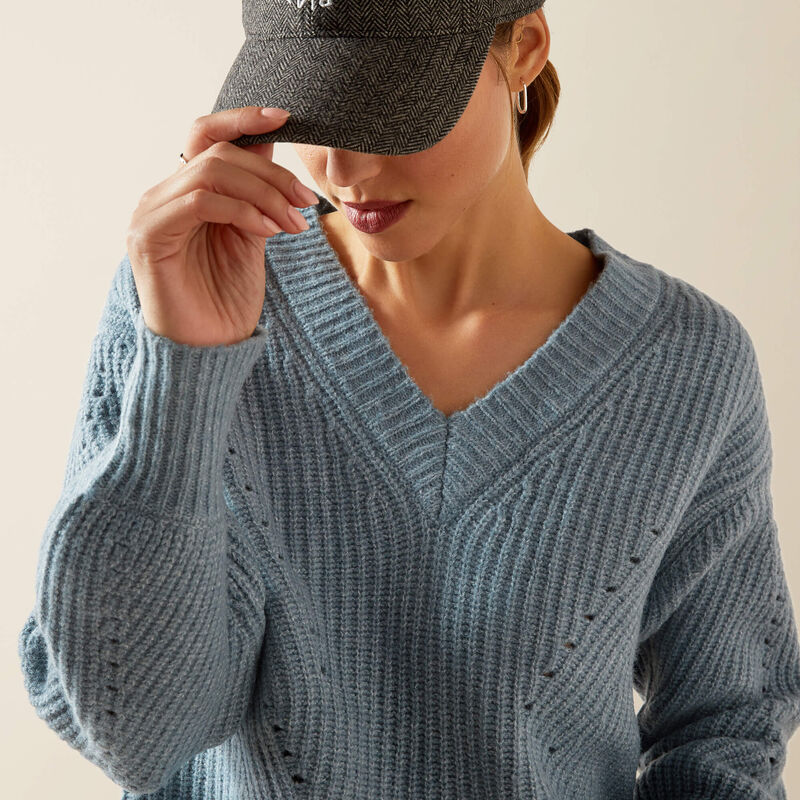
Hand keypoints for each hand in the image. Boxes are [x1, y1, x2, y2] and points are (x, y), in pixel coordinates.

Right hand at [125, 106, 317, 345]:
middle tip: (306, 201)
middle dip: (272, 173)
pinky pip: (200, 202)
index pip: (207, 136)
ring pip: (211, 171)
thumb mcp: (250, 236)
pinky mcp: (149, 237)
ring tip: (293, 223)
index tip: (286, 118)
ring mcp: (150, 214)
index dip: (242, 120)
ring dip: (264, 193)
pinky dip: (242, 210)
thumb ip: (255, 196)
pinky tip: (269, 232)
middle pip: (218, 152)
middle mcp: (161, 196)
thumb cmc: (227, 297)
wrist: (209, 349)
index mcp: (185, 192)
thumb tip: (274, 152)